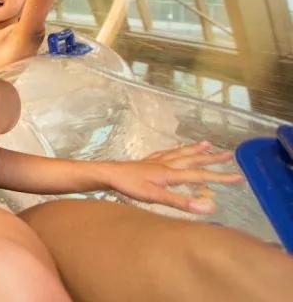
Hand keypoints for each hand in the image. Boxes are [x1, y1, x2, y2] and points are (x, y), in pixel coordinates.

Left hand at [108, 141, 243, 213]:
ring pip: (181, 153)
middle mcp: (166, 164)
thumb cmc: (130, 186)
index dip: (221, 177)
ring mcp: (156, 161)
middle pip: (193, 160)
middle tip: (229, 155)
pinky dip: (177, 150)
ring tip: (207, 144)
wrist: (109, 174)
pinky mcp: (148, 161)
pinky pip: (167, 153)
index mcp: (171, 173)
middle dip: (212, 158)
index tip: (240, 178)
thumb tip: (208, 206)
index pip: (201, 176)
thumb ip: (181, 202)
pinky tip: (177, 149)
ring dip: (195, 149)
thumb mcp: (156, 197)